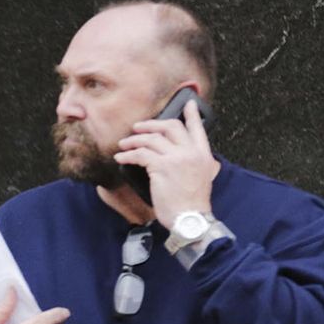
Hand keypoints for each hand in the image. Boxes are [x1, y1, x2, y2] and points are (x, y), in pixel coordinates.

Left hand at [113, 99, 218, 227]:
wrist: (190, 220)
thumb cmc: (192, 206)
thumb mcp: (201, 179)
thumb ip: (192, 164)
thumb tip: (177, 157)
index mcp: (203, 155)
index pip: (197, 128)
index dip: (191, 114)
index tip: (187, 102)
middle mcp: (191, 152)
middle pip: (170, 126)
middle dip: (151, 124)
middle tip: (138, 127)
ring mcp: (176, 158)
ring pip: (151, 139)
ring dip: (134, 140)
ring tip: (124, 144)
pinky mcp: (161, 167)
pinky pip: (140, 154)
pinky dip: (127, 155)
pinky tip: (120, 158)